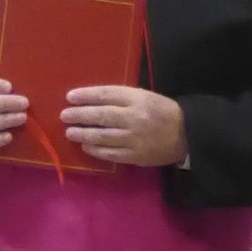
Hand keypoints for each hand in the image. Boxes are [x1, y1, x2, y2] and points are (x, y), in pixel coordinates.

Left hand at [60, 86, 187, 166]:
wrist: (187, 135)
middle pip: (101, 116)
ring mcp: (134, 139)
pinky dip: (96, 150)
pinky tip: (86, 146)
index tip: (70, 97)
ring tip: (69, 132)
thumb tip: (93, 100)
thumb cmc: (163, 111)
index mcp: (138, 99)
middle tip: (64, 116)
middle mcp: (134, 118)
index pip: (106, 95)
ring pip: (102, 136)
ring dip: (83, 134)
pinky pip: (110, 153)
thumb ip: (122, 98)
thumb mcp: (145, 96)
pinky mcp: (135, 156)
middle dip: (80, 115)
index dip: (86, 96)